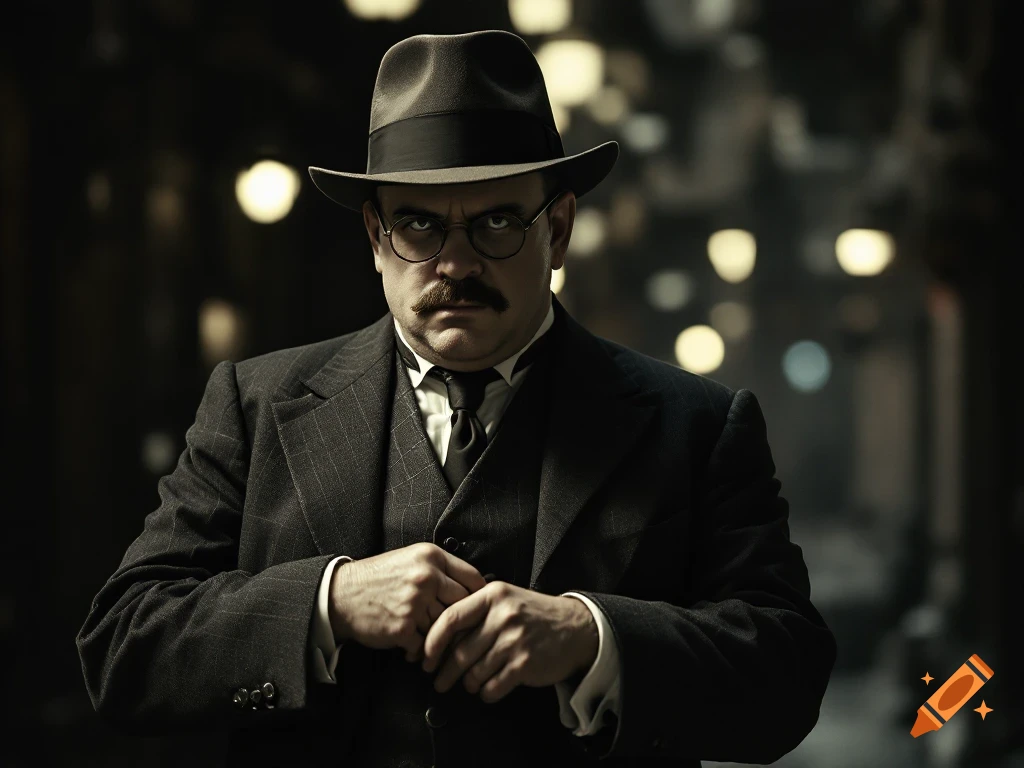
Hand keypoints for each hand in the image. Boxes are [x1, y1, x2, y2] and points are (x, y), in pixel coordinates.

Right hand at [328, 542, 487, 662]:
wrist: (342, 595)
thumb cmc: (380, 577)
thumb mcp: (412, 558)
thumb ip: (441, 568)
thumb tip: (475, 588)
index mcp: (431, 557)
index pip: (473, 578)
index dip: (479, 596)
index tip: (477, 607)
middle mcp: (425, 577)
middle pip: (463, 604)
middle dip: (461, 619)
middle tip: (457, 629)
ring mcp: (414, 603)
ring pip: (444, 626)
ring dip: (438, 636)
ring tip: (430, 638)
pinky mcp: (403, 628)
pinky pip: (426, 645)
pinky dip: (421, 650)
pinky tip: (413, 647)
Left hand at [421, 581, 598, 702]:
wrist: (575, 628)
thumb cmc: (533, 615)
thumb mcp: (505, 600)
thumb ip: (476, 612)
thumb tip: (441, 639)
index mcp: (492, 595)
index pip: (451, 619)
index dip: (433, 642)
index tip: (426, 657)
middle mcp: (503, 616)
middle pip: (460, 651)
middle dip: (445, 672)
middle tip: (439, 681)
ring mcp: (515, 640)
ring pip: (474, 673)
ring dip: (469, 683)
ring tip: (470, 683)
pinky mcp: (525, 664)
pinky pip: (492, 687)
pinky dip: (487, 692)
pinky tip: (490, 688)